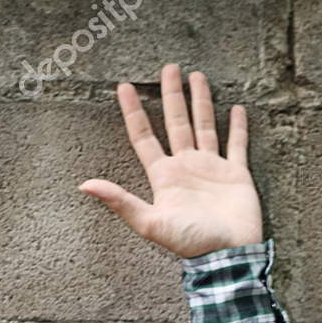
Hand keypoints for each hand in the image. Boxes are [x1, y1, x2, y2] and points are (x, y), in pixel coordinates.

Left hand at [79, 63, 262, 258]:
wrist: (227, 255)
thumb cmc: (189, 242)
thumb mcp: (149, 222)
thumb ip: (119, 201)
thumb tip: (84, 186)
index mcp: (163, 175)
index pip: (144, 136)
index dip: (133, 112)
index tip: (123, 87)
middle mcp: (185, 166)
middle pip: (175, 122)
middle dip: (171, 95)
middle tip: (168, 68)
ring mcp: (211, 168)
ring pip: (205, 125)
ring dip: (201, 101)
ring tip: (197, 76)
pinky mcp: (236, 174)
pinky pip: (237, 144)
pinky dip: (238, 127)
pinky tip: (236, 109)